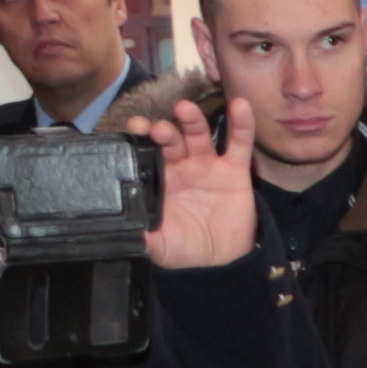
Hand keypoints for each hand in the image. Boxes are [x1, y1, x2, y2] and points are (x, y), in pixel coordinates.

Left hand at [137, 83, 260, 269]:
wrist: (220, 261)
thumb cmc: (185, 249)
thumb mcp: (158, 246)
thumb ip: (142, 238)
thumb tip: (124, 235)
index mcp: (160, 179)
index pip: (147, 151)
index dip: (141, 138)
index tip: (135, 128)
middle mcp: (182, 167)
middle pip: (171, 139)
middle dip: (164, 130)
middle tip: (158, 128)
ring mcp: (209, 166)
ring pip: (199, 136)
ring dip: (192, 120)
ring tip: (185, 109)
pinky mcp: (235, 171)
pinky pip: (239, 144)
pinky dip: (241, 124)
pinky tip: (240, 106)